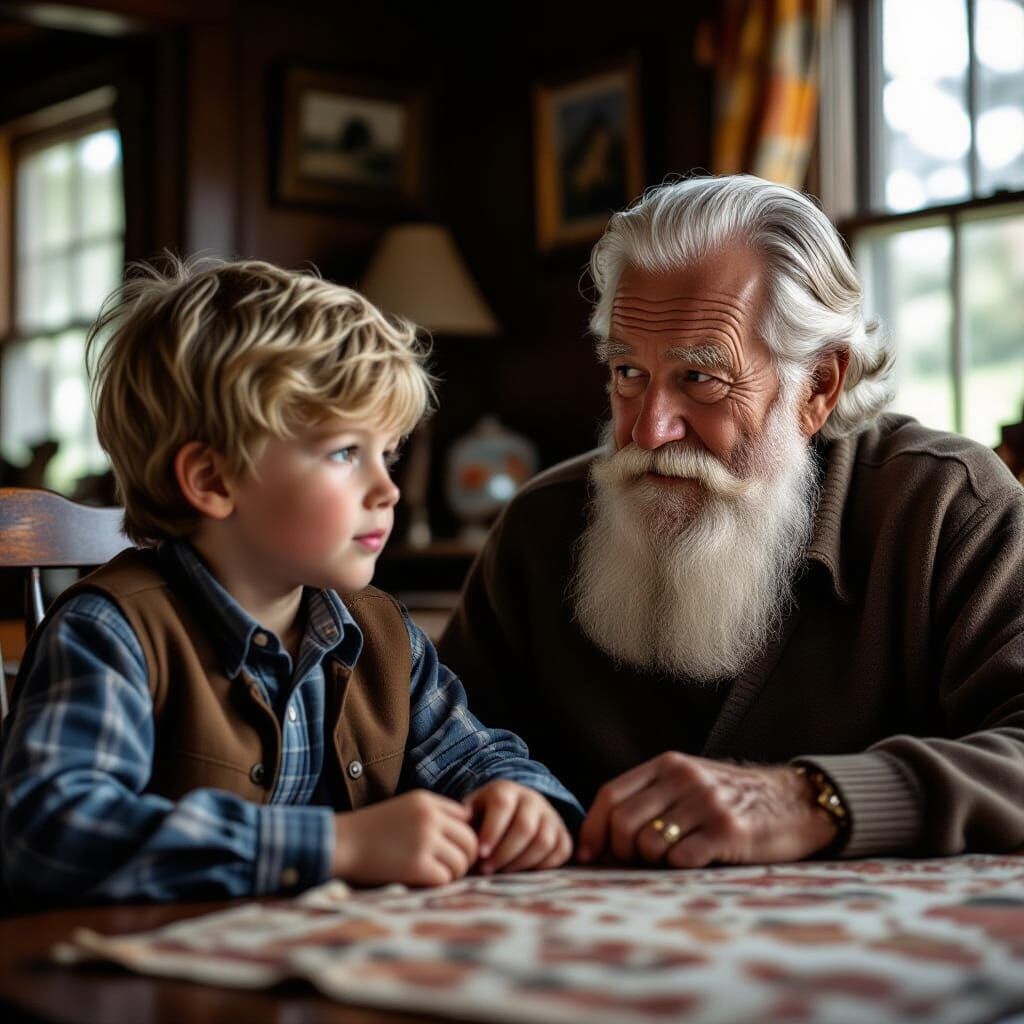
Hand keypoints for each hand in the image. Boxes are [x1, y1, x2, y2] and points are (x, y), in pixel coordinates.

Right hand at [332, 790, 478, 886]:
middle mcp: (429, 818)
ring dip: (454, 873)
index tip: (453, 848)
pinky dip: (439, 883)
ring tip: (438, 875)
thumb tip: (468, 828)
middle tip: (452, 868)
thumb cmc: (373, 830)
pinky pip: (446, 878)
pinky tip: (425, 882)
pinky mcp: (416, 866)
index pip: (466, 817)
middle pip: (471, 840)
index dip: (463, 835)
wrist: (341, 844)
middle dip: (466, 857)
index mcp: (427, 801)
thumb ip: (434, 813)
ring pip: (462, 861)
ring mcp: (424, 841)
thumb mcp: (404, 807)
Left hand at [464, 781, 571, 873]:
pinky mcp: (563, 834)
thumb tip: (459, 837)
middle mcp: (532, 799)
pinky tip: (522, 873)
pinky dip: (542, 866)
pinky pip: (559, 852)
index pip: (502, 806)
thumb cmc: (484, 818)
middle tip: (487, 871)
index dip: (492, 831)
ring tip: (502, 873)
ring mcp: (551, 816)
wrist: (513, 812)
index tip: (481, 854)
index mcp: (506, 790)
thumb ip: (464, 824)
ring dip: (521, 863)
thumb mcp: (472, 814)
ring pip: (543, 841)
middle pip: (525, 827)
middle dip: (504, 853)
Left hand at [577, 752, 836, 867]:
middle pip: (623, 823)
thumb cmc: (733, 798)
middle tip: (634, 864)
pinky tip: (696, 860)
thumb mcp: (689, 782)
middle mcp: (684, 778)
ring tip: (673, 858)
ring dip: (652, 862)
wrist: (796, 801)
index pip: (610, 795)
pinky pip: (681, 859)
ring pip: (649, 844)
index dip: (593, 829)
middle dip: (621, 852)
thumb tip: (602, 838)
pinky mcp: (728, 831)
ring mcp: (706, 803)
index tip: (589, 856)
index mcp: (667, 764)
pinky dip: (679, 867)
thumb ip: (650, 798)